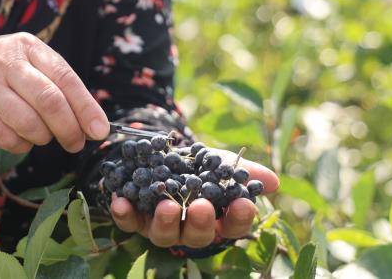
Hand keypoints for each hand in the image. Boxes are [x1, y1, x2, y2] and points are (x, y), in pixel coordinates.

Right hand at [0, 32, 109, 152]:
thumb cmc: (4, 69)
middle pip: (49, 101)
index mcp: (28, 48)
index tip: (100, 130)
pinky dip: (23, 144)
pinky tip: (21, 136)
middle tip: (76, 143)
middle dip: (69, 128)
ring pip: (29, 123)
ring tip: (44, 135)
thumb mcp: (30, 61)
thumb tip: (92, 122)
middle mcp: (7, 65)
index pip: (64, 77)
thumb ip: (59, 85)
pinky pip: (9, 139)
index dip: (86, 107)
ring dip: (44, 137)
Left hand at [109, 152, 278, 247]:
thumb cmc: (198, 164)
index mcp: (216, 218)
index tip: (245, 203)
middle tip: (200, 207)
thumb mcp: (220, 162)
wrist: (161, 157)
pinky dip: (124, 213)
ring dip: (164, 221)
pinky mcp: (135, 219)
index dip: (240, 217)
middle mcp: (188, 228)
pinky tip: (120, 200)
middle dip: (200, 222)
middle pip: (197, 236)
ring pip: (163, 234)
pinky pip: (129, 222)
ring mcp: (160, 226)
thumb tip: (272, 182)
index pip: (233, 225)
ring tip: (165, 204)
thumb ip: (244, 171)